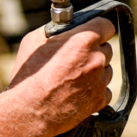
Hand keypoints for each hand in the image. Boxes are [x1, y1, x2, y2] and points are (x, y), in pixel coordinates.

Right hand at [5, 17, 114, 136]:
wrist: (29, 110)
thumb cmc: (29, 75)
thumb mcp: (34, 41)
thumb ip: (55, 31)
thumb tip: (62, 28)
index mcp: (84, 40)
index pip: (106, 26)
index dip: (99, 28)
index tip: (93, 33)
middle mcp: (96, 59)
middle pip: (106, 49)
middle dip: (93, 51)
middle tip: (75, 58)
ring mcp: (100, 81)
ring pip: (106, 70)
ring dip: (95, 71)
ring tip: (73, 78)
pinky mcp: (100, 100)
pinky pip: (105, 90)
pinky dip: (94, 90)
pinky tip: (77, 91)